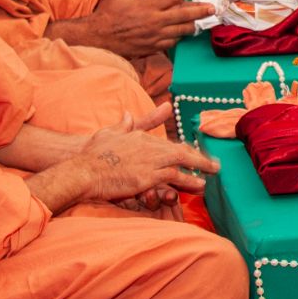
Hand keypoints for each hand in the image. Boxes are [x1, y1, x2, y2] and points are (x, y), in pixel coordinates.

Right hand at [73, 110, 218, 203]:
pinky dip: (187, 180)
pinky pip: (172, 178)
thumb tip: (129, 114)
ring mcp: (149, 162)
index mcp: (140, 136)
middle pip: (180, 151)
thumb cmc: (92, 153)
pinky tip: (198, 184)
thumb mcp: (110, 133)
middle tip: (214, 165)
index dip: (183, 150)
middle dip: (198, 158)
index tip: (194, 154)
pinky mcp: (146, 178)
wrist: (83, 170)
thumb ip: (124, 125)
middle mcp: (148, 147)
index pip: (167, 143)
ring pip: (181, 163)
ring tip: (212, 175)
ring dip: (198, 169)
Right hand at [75, 0, 215, 57]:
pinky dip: (178, 37)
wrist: (98, 38)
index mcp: (147, 6)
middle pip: (184, 15)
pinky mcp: (152, 47)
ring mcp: (155, 36)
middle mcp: (154, 21)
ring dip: (192, 25)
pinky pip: (171, 43)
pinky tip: (181, 33)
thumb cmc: (108, 15)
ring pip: (181, 31)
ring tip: (200, 21)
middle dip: (200, 11)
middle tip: (211, 8)